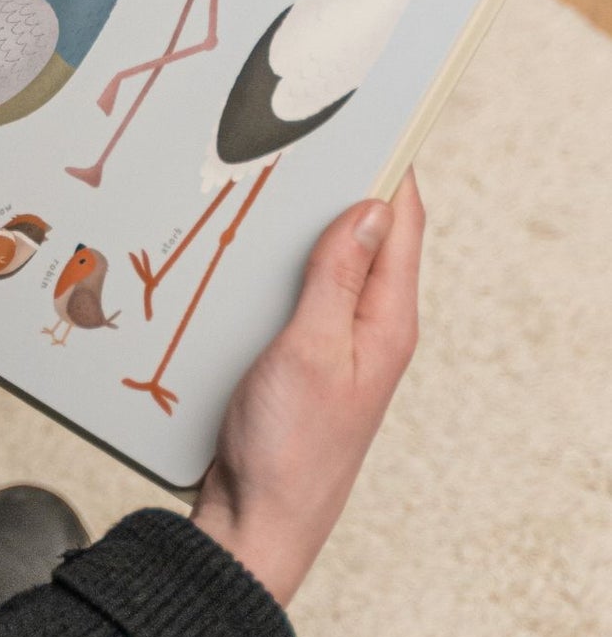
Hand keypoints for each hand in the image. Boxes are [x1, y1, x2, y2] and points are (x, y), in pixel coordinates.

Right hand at [189, 172, 422, 606]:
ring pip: (322, 259)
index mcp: (387, 322)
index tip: (373, 113)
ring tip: (263, 174)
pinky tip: (236, 243)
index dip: (391, 166)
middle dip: (337, 182)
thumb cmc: (289, 450)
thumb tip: (370, 208)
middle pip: (362, 234)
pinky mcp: (295, 354)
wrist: (253, 523)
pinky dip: (272, 258)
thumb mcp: (310, 351)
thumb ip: (337, 278)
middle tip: (298, 132)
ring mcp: (331, 341)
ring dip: (297, 221)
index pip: (402, 225)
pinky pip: (293, 289)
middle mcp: (367, 327)